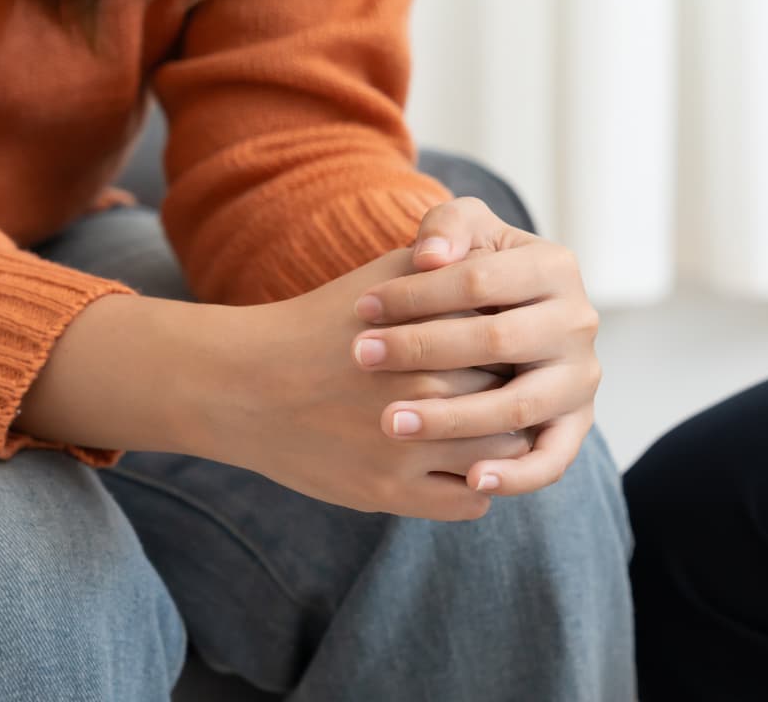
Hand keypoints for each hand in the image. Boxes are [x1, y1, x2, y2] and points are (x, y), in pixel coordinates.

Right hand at [192, 250, 530, 519]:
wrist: (246, 383)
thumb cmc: (325, 322)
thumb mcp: (386, 276)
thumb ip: (448, 265)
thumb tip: (503, 267)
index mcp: (433, 332)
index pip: (515, 346)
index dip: (520, 351)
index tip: (518, 355)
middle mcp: (426, 388)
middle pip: (515, 399)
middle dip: (517, 398)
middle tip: (516, 398)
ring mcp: (407, 445)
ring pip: (502, 455)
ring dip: (502, 446)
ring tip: (493, 432)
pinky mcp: (388, 492)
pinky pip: (470, 502)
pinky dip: (477, 487)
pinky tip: (465, 466)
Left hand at [351, 198, 600, 498]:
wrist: (503, 318)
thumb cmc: (470, 273)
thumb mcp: (463, 233)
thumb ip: (447, 227)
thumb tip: (432, 257)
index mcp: (556, 267)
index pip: (481, 279)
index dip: (417, 293)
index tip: (362, 308)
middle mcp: (578, 322)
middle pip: (498, 340)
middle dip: (422, 349)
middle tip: (361, 358)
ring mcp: (580, 378)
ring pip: (519, 405)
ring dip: (452, 418)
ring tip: (390, 423)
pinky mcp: (575, 424)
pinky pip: (552, 458)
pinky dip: (516, 475)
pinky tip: (470, 479)